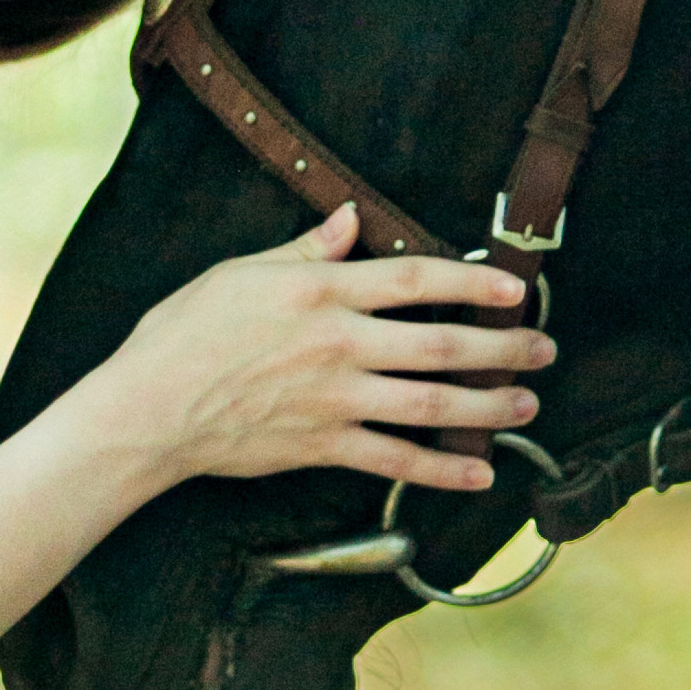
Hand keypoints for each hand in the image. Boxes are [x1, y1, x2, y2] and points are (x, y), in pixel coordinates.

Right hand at [107, 202, 555, 494]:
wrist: (148, 410)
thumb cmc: (182, 335)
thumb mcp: (238, 273)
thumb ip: (303, 250)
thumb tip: (348, 218)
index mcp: (319, 292)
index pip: (412, 278)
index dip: (470, 281)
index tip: (512, 286)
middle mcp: (337, 344)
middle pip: (439, 344)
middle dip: (500, 347)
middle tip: (542, 349)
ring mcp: (335, 399)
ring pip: (430, 403)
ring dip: (488, 404)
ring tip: (526, 402)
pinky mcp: (323, 446)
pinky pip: (396, 460)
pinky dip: (442, 468)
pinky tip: (480, 472)